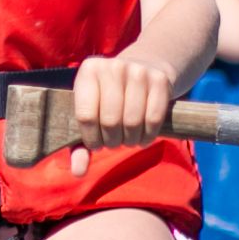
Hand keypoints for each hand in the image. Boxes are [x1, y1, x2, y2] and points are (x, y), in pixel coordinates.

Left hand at [69, 53, 176, 176]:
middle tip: (114, 143)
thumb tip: (78, 172)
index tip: (96, 144)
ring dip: (131, 140)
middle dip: (112, 141)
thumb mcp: (90, 114)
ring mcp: (138, 71)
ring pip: (132, 121)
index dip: (91, 138)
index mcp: (88, 71)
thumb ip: (80, 145)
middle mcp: (113, 67)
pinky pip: (154, 119)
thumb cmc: (108, 98)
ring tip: (128, 140)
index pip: (85, 116)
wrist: (144, 68)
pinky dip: (148, 136)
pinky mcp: (160, 80)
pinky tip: (143, 137)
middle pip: (110, 121)